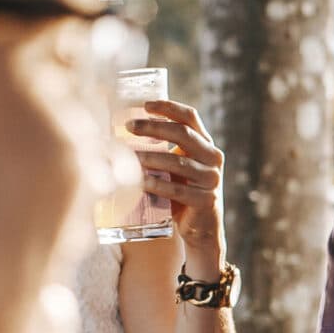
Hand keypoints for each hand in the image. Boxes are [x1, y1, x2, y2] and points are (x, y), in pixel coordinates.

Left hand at [128, 100, 226, 270]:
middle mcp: (213, 158)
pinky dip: (156, 185)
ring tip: (128, 156)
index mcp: (206, 145)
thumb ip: (162, 150)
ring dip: (150, 158)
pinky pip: (177, 191)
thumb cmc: (181, 193)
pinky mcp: (205, 201)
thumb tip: (120, 133)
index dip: (169, 107)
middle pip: (184, 134)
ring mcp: (211, 180)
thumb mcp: (176, 167)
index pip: (190, 117)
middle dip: (154, 127)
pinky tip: (139, 182)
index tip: (145, 104)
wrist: (201, 228)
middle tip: (128, 126)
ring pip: (178, 163)